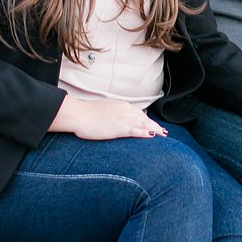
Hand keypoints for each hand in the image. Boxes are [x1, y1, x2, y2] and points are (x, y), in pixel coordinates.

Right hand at [51, 95, 165, 140]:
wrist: (78, 114)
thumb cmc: (86, 113)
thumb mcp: (103, 110)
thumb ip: (112, 113)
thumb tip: (113, 118)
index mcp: (121, 106)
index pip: (139, 114)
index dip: (148, 120)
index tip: (154, 125)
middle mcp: (125, 111)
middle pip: (144, 119)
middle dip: (155, 125)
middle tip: (163, 132)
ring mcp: (122, 119)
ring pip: (143, 124)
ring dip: (154, 129)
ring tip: (162, 135)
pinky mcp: (118, 128)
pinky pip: (135, 130)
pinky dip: (144, 133)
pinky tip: (152, 136)